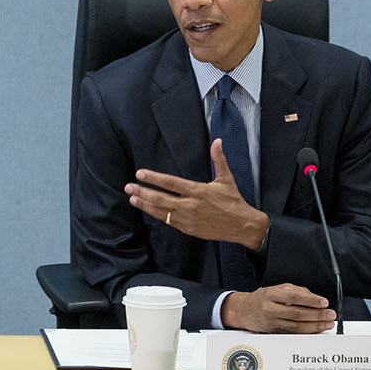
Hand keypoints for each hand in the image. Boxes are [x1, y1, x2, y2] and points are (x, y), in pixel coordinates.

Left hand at [126, 140, 269, 248]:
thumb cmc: (233, 201)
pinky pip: (168, 221)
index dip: (153, 178)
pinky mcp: (188, 229)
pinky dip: (156, 214)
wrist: (242, 226)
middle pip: (160, 199)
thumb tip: (218, 141)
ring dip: (145, 205)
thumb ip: (219, 159)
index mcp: (198, 191)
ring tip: (132, 198)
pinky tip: (147, 209)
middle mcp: (190, 205)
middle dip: (142, 192)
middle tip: (128, 187)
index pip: (170, 183)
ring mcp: (187, 219)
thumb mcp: (226, 179)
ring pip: (161, 211)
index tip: (140, 174)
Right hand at [220, 283, 336, 333]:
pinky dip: (307, 332)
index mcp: (272, 295)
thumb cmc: (263, 299)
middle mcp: (270, 309)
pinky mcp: (275, 333)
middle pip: (297, 314)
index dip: (310, 300)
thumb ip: (297, 292)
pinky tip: (316, 329)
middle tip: (330, 314)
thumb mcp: (278, 289)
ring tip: (327, 323)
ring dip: (315, 326)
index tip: (323, 302)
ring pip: (296, 327)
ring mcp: (272, 322)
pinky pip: (293, 333)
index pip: (293, 297)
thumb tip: (315, 299)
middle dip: (317, 315)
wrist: (245, 311)